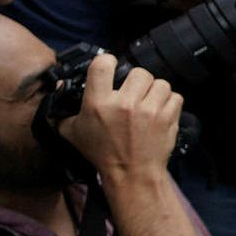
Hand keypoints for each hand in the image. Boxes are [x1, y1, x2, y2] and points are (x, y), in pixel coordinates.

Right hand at [55, 54, 182, 181]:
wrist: (132, 174)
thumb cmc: (102, 153)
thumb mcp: (72, 132)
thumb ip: (62, 110)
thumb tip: (60, 85)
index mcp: (98, 103)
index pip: (102, 64)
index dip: (108, 62)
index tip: (110, 68)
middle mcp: (125, 104)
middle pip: (139, 72)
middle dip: (137, 82)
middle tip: (133, 94)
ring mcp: (149, 110)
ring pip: (160, 83)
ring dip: (155, 92)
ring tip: (148, 103)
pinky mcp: (168, 118)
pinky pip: (175, 96)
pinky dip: (169, 102)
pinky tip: (160, 112)